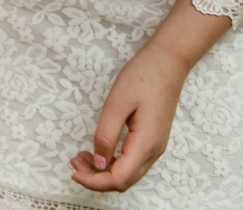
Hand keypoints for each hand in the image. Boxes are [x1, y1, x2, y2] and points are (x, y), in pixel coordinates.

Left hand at [68, 42, 191, 193]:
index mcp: (146, 143)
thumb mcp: (117, 103)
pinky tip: (99, 151)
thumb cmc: (143, 76)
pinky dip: (114, 162)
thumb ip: (106, 134)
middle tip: (74, 162)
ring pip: (128, 174)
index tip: (74, 170)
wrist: (168, 61)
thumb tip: (99, 162)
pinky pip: (132, 162)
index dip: (94, 181)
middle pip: (123, 181)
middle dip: (96, 178)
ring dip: (104, 171)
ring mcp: (156, 146)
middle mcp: (154, 151)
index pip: (119, 178)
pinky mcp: (153, 139)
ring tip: (82, 156)